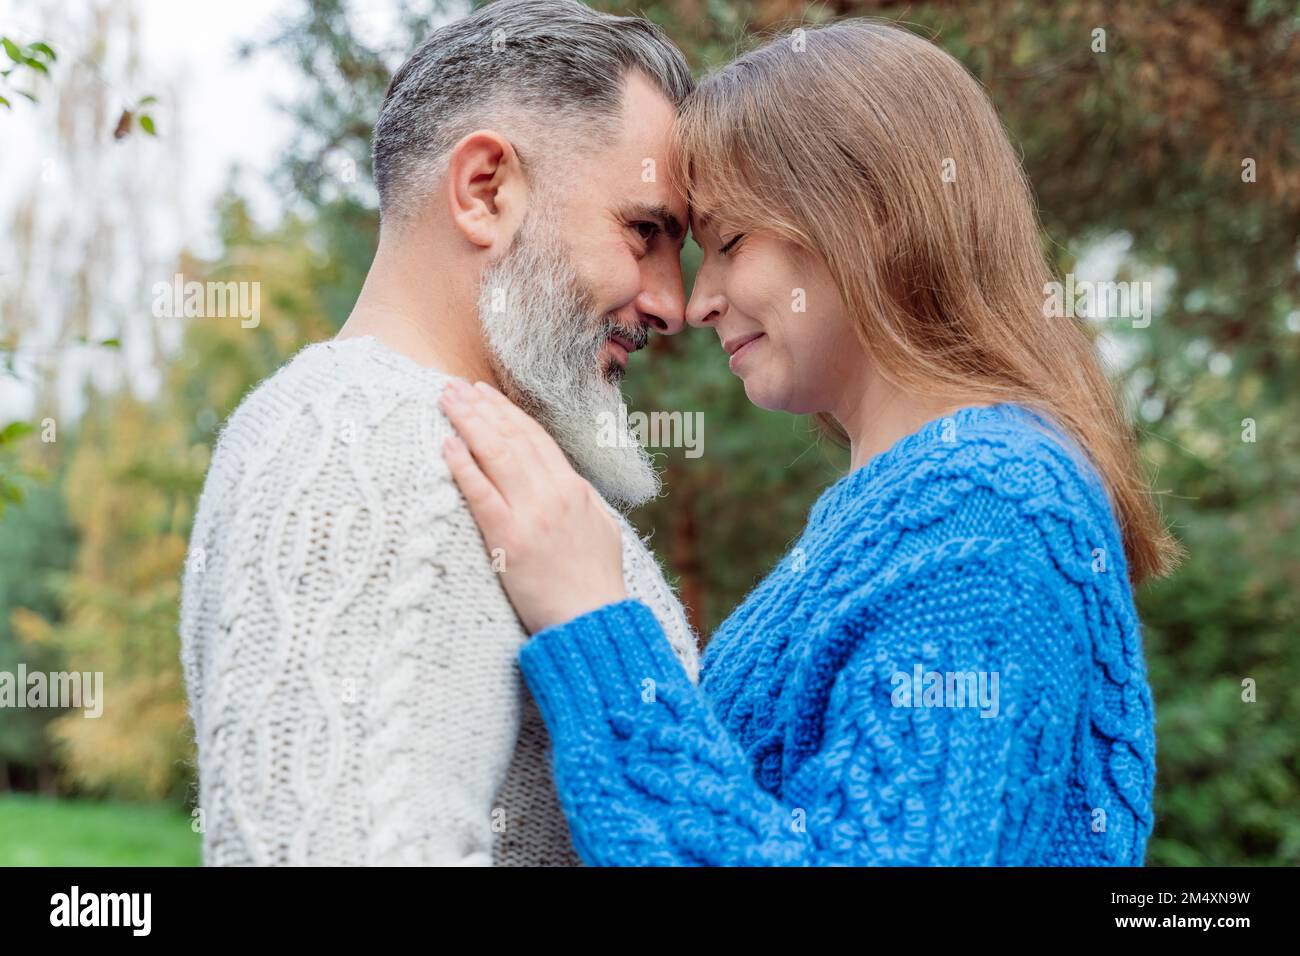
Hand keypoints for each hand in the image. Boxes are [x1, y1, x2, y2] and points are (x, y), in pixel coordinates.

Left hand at [438, 378, 626, 633]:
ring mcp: (530, 515)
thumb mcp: (601, 528)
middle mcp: (553, 494)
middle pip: (512, 437)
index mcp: (574, 488)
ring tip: (446, 400)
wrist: (594, 622)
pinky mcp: (508, 540)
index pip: (536, 438)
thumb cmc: (596, 581)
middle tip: (454, 385)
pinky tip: (446, 444)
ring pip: (495, 455)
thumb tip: (565, 480)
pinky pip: (480, 494)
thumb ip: (581, 500)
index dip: (507, 412)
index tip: (485, 394)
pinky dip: (462, 465)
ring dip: (468, 423)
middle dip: (481, 407)